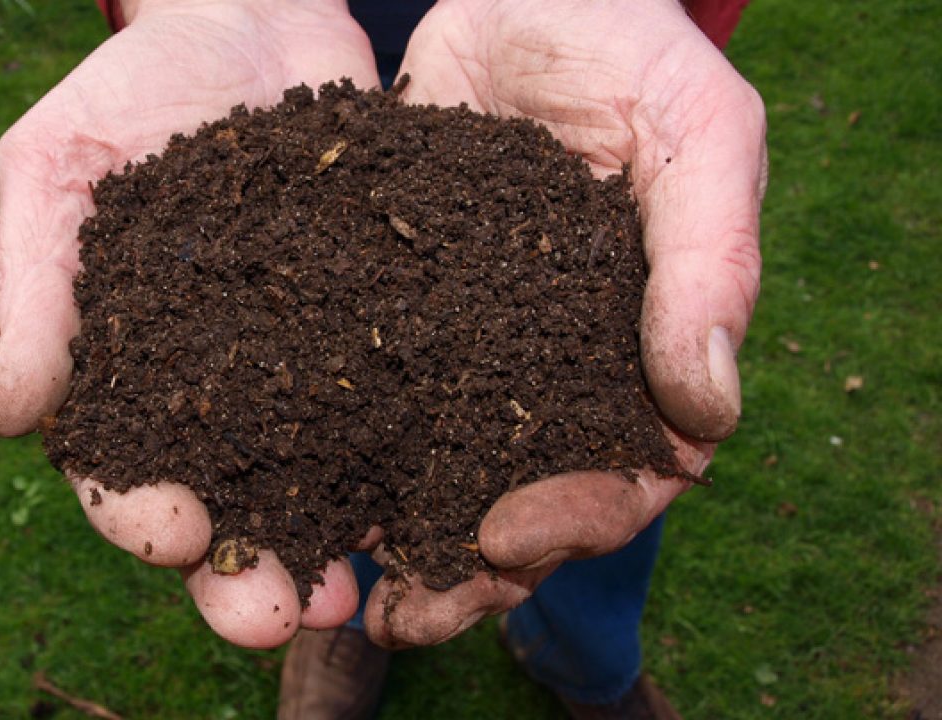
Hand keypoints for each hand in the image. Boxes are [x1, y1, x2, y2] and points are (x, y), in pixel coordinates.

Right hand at [0, 0, 378, 647]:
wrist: (251, 15)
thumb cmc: (133, 87)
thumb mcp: (58, 167)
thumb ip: (32, 286)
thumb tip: (4, 415)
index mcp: (124, 369)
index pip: (118, 468)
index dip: (138, 513)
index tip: (174, 534)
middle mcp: (214, 390)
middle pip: (223, 504)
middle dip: (242, 572)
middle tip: (275, 618)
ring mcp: (300, 366)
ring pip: (313, 482)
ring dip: (329, 547)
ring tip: (358, 597)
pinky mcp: (375, 332)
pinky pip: (394, 408)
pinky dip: (409, 462)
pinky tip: (434, 503)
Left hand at [361, 0, 766, 646]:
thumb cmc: (625, 45)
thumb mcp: (695, 128)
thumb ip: (711, 260)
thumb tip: (709, 412)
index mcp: (637, 347)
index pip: (630, 470)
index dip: (579, 516)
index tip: (506, 533)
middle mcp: (550, 365)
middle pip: (522, 498)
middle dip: (469, 566)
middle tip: (405, 614)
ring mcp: (467, 346)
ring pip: (435, 468)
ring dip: (391, 538)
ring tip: (332, 588)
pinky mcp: (389, 311)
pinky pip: (359, 396)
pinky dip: (329, 451)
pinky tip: (281, 490)